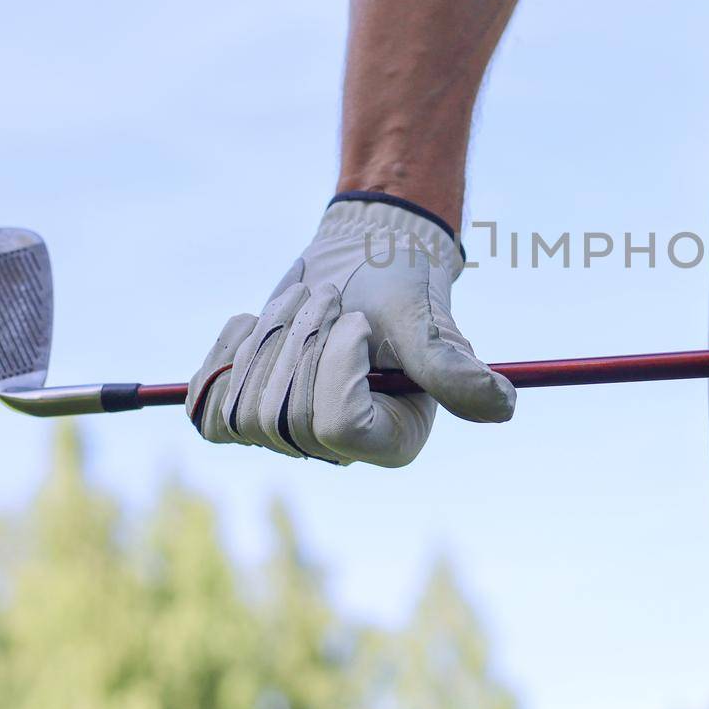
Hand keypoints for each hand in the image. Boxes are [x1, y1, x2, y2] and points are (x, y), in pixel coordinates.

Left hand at [187, 198, 514, 465]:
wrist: (361, 258)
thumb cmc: (402, 287)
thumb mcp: (427, 322)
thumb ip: (452, 369)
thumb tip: (502, 405)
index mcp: (392, 439)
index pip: (336, 427)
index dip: (334, 365)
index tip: (357, 322)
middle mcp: (338, 450)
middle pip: (280, 419)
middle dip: (298, 342)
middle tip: (333, 300)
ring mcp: (286, 435)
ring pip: (241, 410)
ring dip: (268, 338)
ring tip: (305, 306)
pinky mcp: (245, 411)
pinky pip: (207, 404)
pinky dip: (227, 353)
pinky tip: (258, 324)